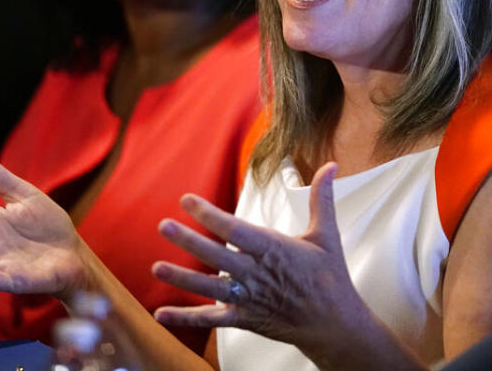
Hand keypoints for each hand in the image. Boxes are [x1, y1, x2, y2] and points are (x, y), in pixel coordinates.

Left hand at [152, 162, 367, 353]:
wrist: (335, 324)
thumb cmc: (330, 277)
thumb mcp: (326, 234)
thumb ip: (322, 199)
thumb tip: (330, 167)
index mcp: (274, 249)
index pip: (235, 229)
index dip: (209, 215)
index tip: (187, 200)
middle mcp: (257, 273)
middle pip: (216, 255)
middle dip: (188, 240)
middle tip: (163, 226)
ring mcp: (249, 298)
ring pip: (209, 287)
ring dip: (182, 277)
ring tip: (156, 267)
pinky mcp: (245, 318)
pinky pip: (211, 319)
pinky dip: (186, 318)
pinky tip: (161, 313)